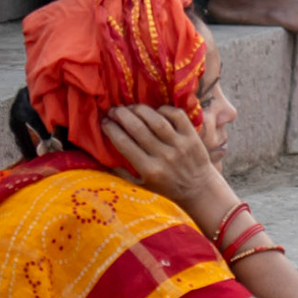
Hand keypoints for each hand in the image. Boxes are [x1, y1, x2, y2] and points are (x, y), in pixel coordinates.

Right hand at [101, 105, 235, 227]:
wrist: (199, 189)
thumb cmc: (165, 187)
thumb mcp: (140, 185)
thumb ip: (121, 171)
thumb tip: (98, 152)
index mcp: (149, 170)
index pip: (123, 143)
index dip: (110, 128)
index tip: (104, 122)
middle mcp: (164, 156)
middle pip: (137, 127)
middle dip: (121, 115)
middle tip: (114, 110)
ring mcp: (180, 145)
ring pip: (156, 119)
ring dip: (139, 109)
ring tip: (131, 108)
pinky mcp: (192, 137)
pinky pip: (176, 115)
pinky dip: (164, 109)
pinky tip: (155, 111)